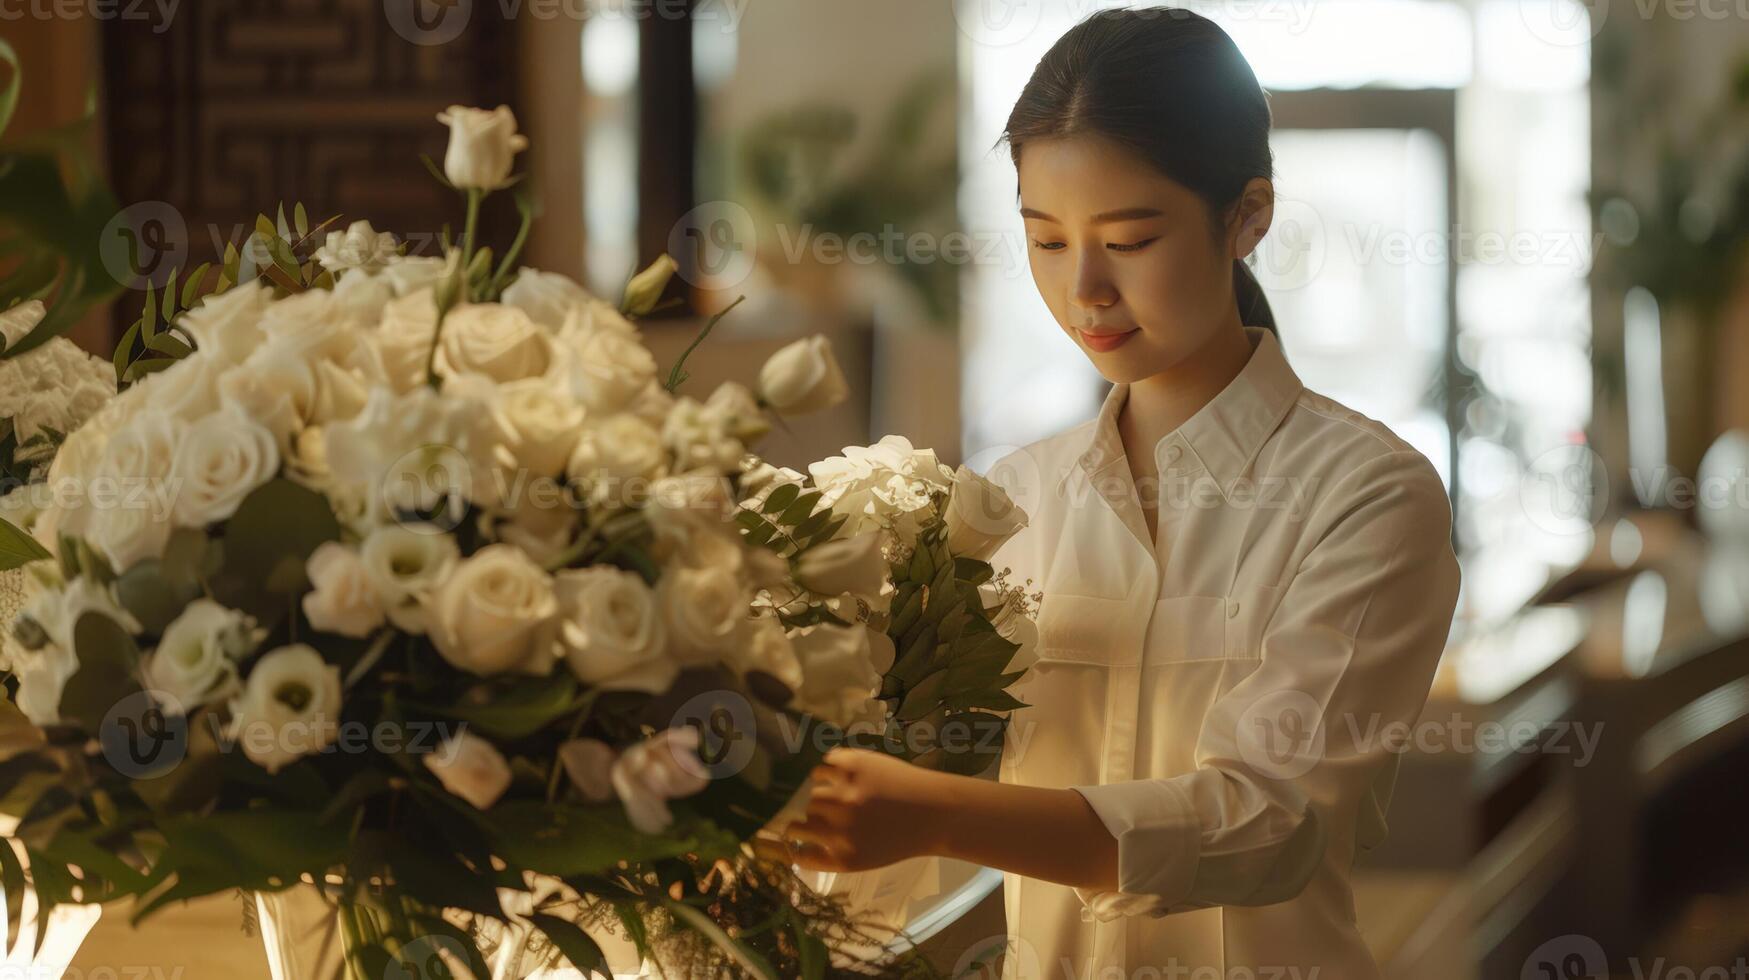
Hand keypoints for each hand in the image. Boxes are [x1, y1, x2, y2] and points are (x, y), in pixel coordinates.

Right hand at [769, 746, 944, 873]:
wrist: (934, 812)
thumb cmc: (899, 838)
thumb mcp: (862, 858)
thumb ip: (828, 854)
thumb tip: (789, 845)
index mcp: (842, 857)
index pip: (797, 853)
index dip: (784, 845)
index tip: (777, 838)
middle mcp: (840, 827)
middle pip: (800, 820)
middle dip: (802, 817)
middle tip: (812, 811)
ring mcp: (846, 794)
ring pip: (809, 791)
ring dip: (817, 792)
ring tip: (832, 791)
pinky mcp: (854, 766)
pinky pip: (823, 765)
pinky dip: (827, 769)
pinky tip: (839, 773)